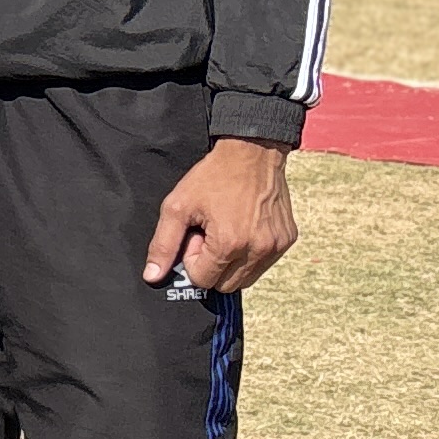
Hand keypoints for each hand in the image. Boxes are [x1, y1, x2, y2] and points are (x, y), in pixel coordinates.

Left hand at [147, 137, 296, 294]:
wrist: (253, 152)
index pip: (202, 280)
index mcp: (229, 244)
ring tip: (226, 231)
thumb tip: (152, 276)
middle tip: (210, 234)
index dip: (193, 260)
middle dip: (212, 266)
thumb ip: (163, 244)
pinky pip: (263, 264)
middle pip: (225, 285)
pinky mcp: (287, 240)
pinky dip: (250, 255)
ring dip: (231, 263)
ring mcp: (275, 246)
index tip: (196, 235)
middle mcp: (257, 250)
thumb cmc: (213, 176)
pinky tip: (243, 228)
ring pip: (246, 279)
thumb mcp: (178, 206)